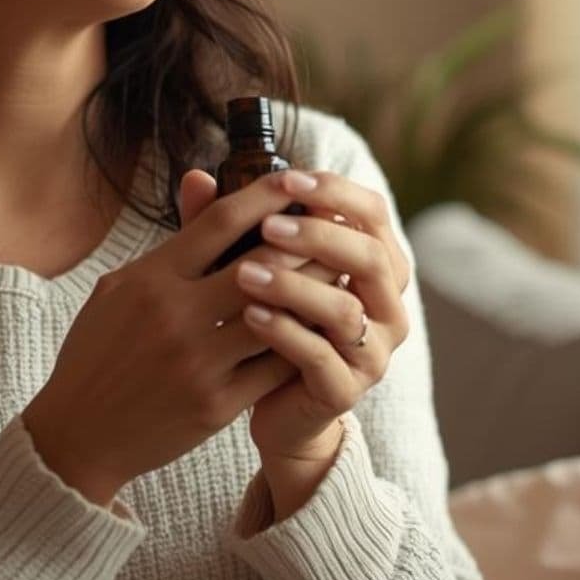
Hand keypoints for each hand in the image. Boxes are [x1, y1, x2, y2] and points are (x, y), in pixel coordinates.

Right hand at [22, 169, 334, 504]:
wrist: (78, 432)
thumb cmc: (99, 349)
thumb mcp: (121, 286)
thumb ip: (172, 239)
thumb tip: (202, 177)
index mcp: (151, 278)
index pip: (220, 222)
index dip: (265, 196)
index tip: (295, 178)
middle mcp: (176, 314)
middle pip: (261, 264)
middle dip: (306, 242)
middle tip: (334, 225)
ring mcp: (198, 362)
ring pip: (278, 316)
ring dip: (314, 293)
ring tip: (339, 275)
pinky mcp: (216, 405)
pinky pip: (274, 368)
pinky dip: (302, 344)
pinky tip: (320, 330)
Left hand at [183, 169, 411, 463]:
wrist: (271, 403)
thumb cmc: (265, 320)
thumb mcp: (249, 265)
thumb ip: (227, 226)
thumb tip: (193, 177)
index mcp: (373, 264)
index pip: (373, 213)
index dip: (336, 192)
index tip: (289, 179)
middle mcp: (386, 306)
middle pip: (370, 257)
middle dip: (319, 236)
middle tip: (269, 226)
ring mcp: (371, 352)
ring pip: (344, 309)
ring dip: (295, 285)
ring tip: (244, 273)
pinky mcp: (344, 390)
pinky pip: (321, 358)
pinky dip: (285, 332)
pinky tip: (249, 316)